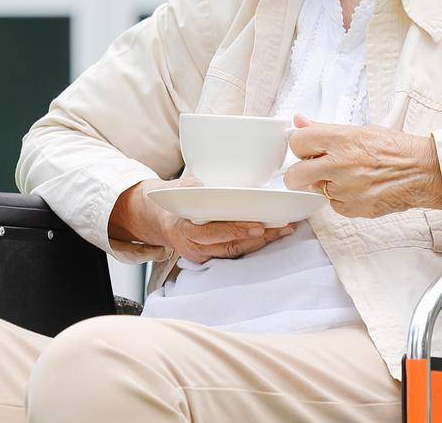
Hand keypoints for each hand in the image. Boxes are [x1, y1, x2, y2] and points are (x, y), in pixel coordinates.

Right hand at [117, 175, 296, 263]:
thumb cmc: (171, 200)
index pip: (212, 233)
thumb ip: (191, 187)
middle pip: (230, 246)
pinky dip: (253, 244)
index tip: (257, 226)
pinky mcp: (210, 256)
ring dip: (261, 242)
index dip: (235, 231)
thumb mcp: (177, 189)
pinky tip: (271, 234)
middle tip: (282, 228)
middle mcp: (193, 246)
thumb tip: (205, 185)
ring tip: (284, 229)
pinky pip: (234, 253)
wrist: (157, 218)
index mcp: (183, 229)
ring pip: (235, 252)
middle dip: (258, 238)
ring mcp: (202, 254)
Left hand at [282, 114, 441, 217]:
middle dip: (298, 174)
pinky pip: (334, 205)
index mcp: (342, 140)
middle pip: (295, 175)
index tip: (305, 149)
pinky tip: (359, 188)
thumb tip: (300, 121)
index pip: (298, 141)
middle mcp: (341, 165)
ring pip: (317, 190)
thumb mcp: (361, 130)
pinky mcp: (353, 208)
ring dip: (326, 185)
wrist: (423, 172)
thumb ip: (326, 129)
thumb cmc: (397, 150)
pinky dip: (342, 198)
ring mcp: (346, 189)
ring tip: (349, 176)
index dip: (299, 146)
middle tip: (309, 170)